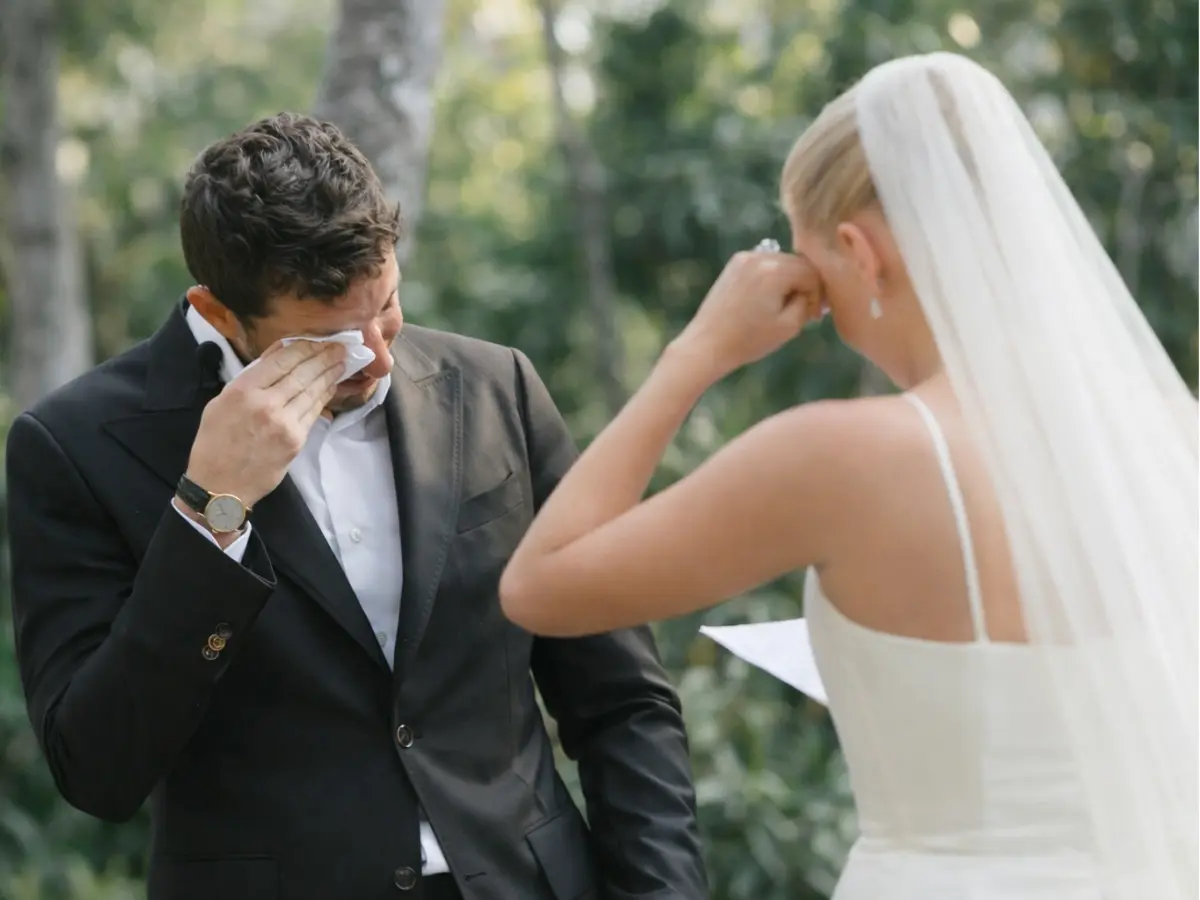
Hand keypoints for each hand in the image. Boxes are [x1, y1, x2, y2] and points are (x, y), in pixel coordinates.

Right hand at [184, 340, 346, 507]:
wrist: (220, 486)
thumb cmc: (215, 442)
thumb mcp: (220, 402)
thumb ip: (249, 379)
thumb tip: (277, 355)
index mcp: (242, 391)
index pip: (281, 360)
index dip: (303, 348)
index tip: (317, 340)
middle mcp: (265, 404)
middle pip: (302, 372)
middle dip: (323, 357)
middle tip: (340, 346)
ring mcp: (284, 423)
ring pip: (312, 390)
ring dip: (329, 374)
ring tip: (341, 361)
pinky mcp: (296, 440)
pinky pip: (313, 411)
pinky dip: (324, 396)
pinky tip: (331, 385)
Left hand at [674, 249, 821, 380]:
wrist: (708, 344)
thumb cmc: (749, 340)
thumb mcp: (789, 326)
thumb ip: (807, 303)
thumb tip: (811, 292)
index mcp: (775, 271)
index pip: (812, 273)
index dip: (818, 295)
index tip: (813, 316)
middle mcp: (760, 256)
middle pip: (798, 264)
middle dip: (805, 286)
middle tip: (804, 311)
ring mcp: (744, 257)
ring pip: (782, 262)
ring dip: (789, 281)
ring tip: (785, 306)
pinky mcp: (734, 264)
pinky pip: (764, 264)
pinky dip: (772, 278)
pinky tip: (768, 299)